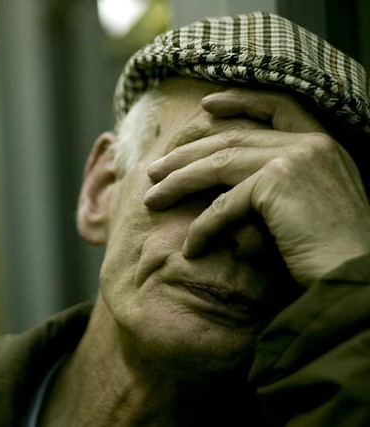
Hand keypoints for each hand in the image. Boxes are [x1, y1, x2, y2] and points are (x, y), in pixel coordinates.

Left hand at [143, 88, 369, 286]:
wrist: (358, 280)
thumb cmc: (330, 254)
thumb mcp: (304, 208)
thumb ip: (273, 187)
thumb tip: (223, 189)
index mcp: (321, 144)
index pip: (276, 105)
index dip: (239, 100)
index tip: (206, 105)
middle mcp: (310, 143)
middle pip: (232, 139)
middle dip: (186, 155)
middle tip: (154, 170)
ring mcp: (294, 158)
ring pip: (218, 164)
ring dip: (178, 182)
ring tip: (152, 198)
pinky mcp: (277, 183)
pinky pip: (224, 205)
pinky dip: (202, 228)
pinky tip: (190, 247)